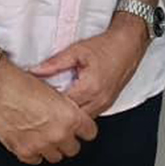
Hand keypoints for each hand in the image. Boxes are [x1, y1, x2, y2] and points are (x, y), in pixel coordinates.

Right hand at [0, 58, 97, 164]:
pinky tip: (31, 138)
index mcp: (70, 117)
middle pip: (73, 148)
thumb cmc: (23, 83)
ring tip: (44, 134)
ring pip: (55, 156)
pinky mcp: (24, 151)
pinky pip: (36, 159)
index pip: (90, 133)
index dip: (84, 127)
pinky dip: (35, 151)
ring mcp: (41, 145)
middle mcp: (58, 134)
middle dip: (68, 139)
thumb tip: (71, 116)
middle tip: (60, 130)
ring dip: (52, 147)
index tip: (79, 126)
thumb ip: (67, 108)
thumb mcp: (55, 90)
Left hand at [30, 13, 148, 116]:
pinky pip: (89, 115)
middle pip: (71, 118)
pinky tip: (70, 104)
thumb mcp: (77, 50)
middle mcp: (98, 100)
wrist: (129, 44)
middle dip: (57, 113)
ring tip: (55, 106)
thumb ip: (55, 63)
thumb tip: (35, 71)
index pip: (62, 105)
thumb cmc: (106, 45)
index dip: (47, 103)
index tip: (37, 97)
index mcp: (89, 87)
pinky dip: (79, 112)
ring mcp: (104, 104)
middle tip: (43, 105)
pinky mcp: (107, 104)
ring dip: (68, 115)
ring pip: (81, 121)